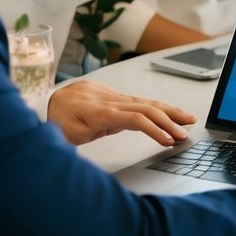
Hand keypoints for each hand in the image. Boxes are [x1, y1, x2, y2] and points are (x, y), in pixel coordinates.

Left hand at [47, 80, 195, 146]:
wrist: (49, 99)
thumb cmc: (57, 121)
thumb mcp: (70, 134)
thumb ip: (94, 131)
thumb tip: (116, 127)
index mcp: (100, 111)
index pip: (134, 119)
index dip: (154, 129)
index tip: (168, 140)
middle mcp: (109, 100)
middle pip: (146, 107)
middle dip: (170, 119)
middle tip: (187, 130)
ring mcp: (113, 96)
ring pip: (144, 102)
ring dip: (168, 110)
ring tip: (186, 118)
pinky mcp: (113, 95)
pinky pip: (138, 100)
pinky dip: (155, 107)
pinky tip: (167, 111)